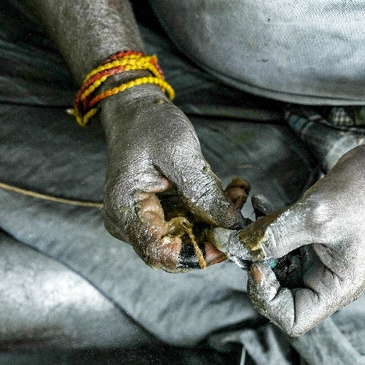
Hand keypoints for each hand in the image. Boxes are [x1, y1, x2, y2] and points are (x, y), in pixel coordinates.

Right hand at [99, 85, 245, 271]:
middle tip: (239, 211)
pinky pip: (186, 224)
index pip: (160, 253)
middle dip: (212, 236)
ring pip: (186, 239)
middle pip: (175, 251)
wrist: (134, 110)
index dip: (196, 254)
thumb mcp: (178, 152)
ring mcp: (142, 220)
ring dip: (215, 223)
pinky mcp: (156, 214)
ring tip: (236, 194)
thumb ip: (202, 191)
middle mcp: (129, 223)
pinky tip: (227, 193)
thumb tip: (230, 224)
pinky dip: (209, 213)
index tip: (227, 241)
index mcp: (125, 210)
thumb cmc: (148, 125)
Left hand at [239, 140, 364, 335]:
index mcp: (337, 289)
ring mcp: (321, 259)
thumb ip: (270, 236)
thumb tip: (232, 247)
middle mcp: (328, 280)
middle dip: (257, 267)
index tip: (256, 266)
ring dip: (258, 244)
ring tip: (250, 218)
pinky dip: (267, 226)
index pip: (292, 319)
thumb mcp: (313, 218)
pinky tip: (260, 203)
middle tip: (245, 240)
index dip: (267, 298)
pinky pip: (282, 242)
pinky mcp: (314, 238)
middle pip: (280, 294)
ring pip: (276, 265)